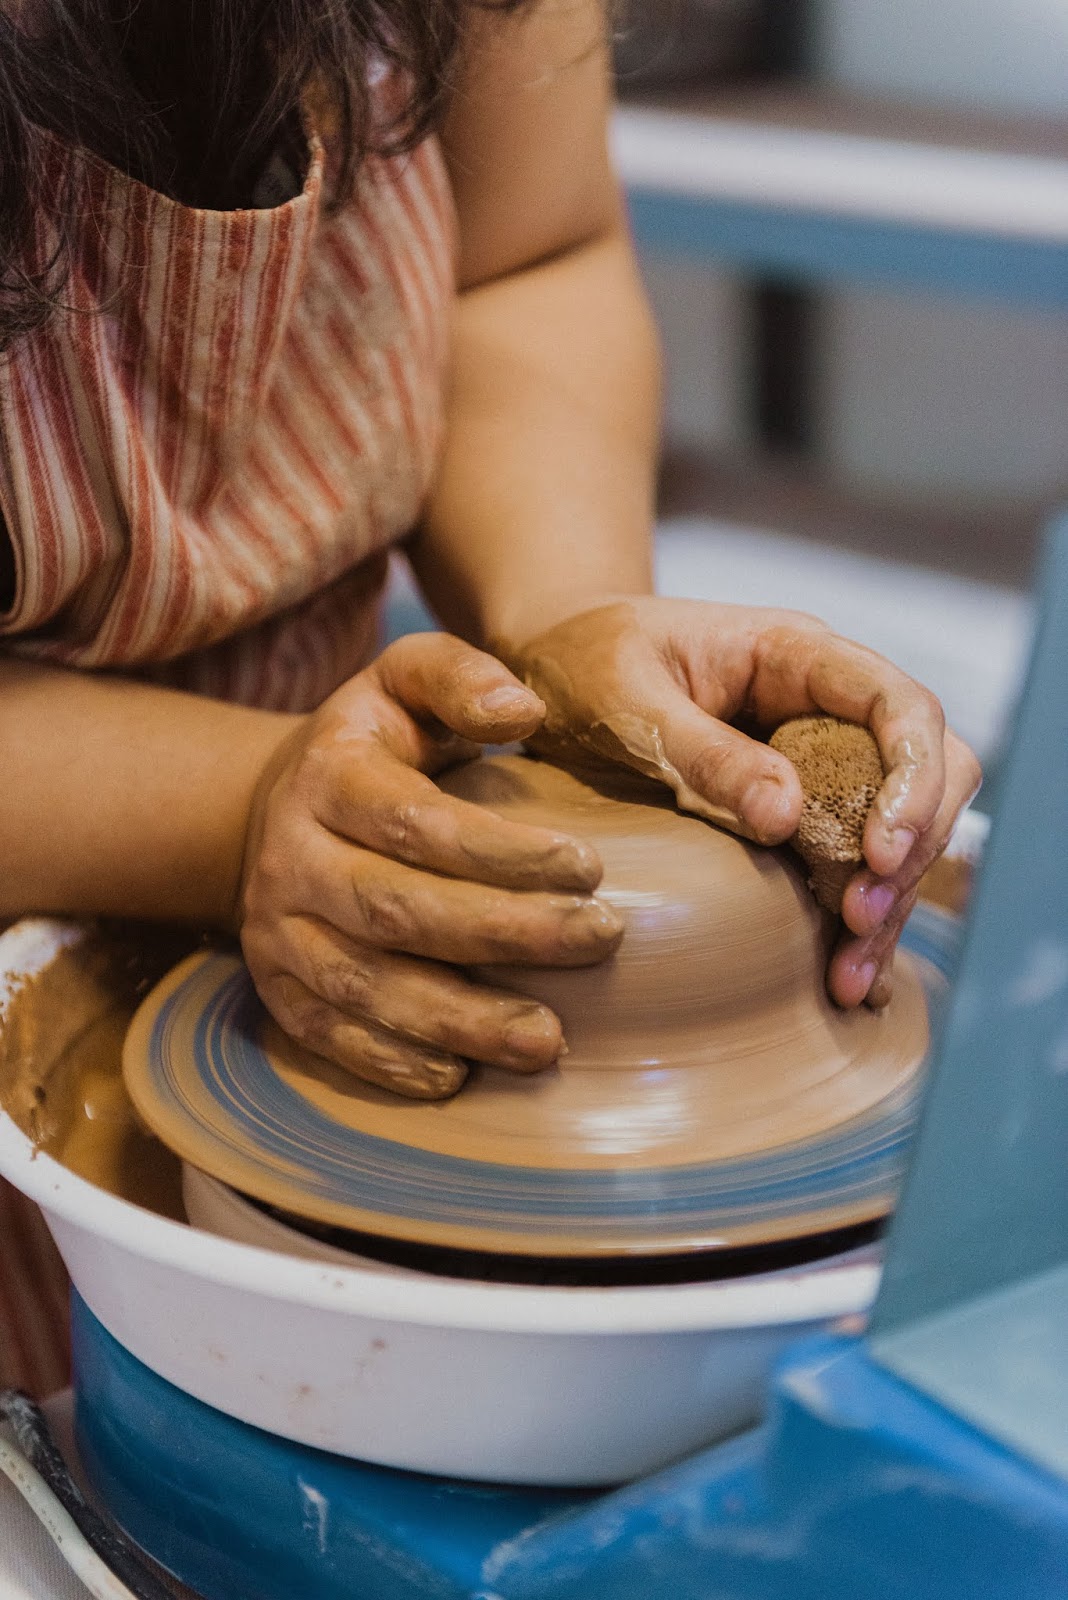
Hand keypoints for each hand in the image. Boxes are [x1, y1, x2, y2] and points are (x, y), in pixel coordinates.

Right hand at [237, 633, 621, 1097]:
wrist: (278, 808)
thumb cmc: (378, 746)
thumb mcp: (407, 683)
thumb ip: (462, 679)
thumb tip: (524, 710)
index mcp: (329, 776)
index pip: (414, 821)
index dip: (502, 852)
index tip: (590, 868)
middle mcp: (290, 856)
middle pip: (395, 908)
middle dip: (502, 932)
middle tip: (598, 939)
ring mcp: (275, 931)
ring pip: (363, 985)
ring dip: (457, 1020)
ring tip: (547, 1039)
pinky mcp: (275, 988)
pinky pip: (327, 1037)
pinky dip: (391, 1063)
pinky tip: (459, 1076)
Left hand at [499, 597, 979, 1009]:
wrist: (552, 671)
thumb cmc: (584, 662)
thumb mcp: (625, 698)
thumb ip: (702, 752)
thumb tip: (786, 817)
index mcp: (796, 654)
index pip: (900, 704)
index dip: (912, 778)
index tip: (880, 852)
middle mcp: (825, 706)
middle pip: (926, 772)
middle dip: (908, 852)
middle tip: (856, 922)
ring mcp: (817, 761)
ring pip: (897, 829)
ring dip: (885, 902)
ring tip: (847, 978)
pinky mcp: (797, 815)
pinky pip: (850, 864)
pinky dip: (854, 920)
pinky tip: (845, 976)